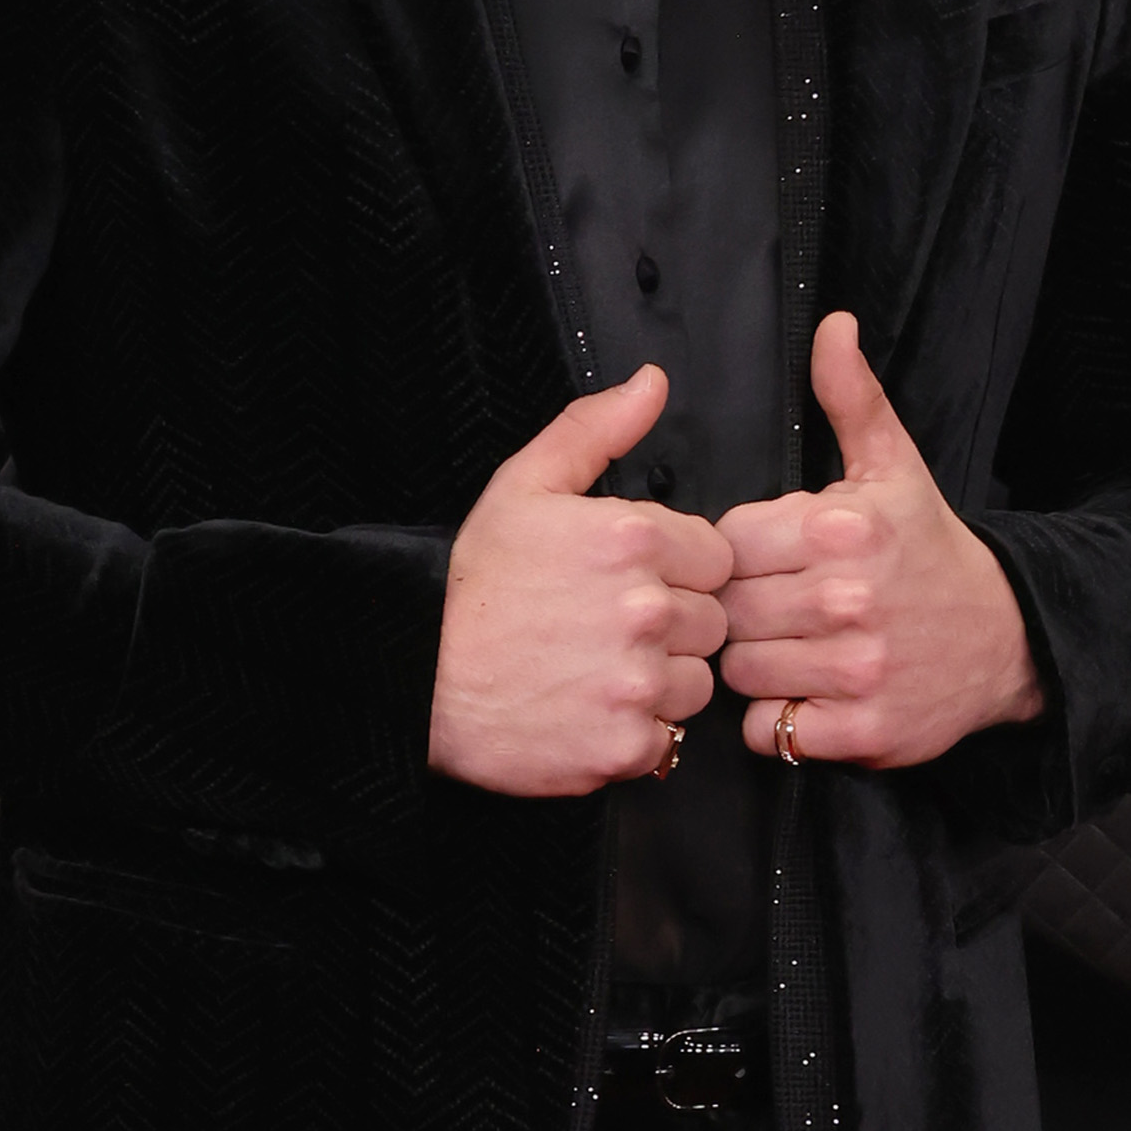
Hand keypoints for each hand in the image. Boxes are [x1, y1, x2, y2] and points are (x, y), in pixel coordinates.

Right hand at [429, 362, 734, 797]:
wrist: (415, 682)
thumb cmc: (470, 586)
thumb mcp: (522, 486)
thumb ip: (595, 430)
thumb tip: (653, 383)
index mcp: (634, 538)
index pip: (715, 558)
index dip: (676, 572)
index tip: (627, 583)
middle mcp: (646, 610)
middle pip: (711, 623)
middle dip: (670, 627)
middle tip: (603, 630)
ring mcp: (637, 682)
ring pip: (695, 684)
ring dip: (658, 683)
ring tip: (594, 673)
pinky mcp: (625, 746)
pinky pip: (666, 740)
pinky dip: (633, 735)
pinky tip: (586, 712)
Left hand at [717, 313, 1044, 768]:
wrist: (1007, 639)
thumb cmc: (930, 551)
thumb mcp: (894, 468)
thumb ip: (851, 397)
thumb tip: (831, 326)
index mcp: (843, 526)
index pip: (728, 542)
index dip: (741, 554)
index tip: (770, 561)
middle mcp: (849, 597)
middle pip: (727, 608)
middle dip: (742, 610)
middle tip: (777, 609)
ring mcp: (857, 668)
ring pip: (738, 670)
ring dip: (754, 665)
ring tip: (790, 648)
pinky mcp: (862, 730)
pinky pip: (766, 729)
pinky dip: (775, 718)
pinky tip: (805, 692)